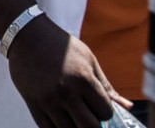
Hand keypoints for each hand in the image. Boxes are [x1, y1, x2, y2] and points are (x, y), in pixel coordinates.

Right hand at [7, 17, 132, 127]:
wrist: (27, 35)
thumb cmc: (61, 45)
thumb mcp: (88, 59)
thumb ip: (106, 85)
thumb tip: (127, 106)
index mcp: (83, 79)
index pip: (105, 112)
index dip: (106, 112)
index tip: (100, 106)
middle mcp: (65, 92)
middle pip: (89, 127)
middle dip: (94, 125)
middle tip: (90, 117)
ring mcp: (47, 100)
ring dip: (76, 127)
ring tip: (75, 117)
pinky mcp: (33, 104)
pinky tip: (62, 120)